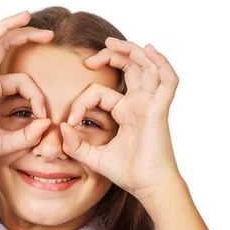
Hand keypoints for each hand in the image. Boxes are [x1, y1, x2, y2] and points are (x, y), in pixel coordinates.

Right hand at [0, 10, 53, 171]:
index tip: (44, 116)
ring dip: (6, 27)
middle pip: (3, 47)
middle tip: (48, 34)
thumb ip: (28, 135)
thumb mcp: (8, 142)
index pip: (22, 81)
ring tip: (26, 15)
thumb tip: (47, 124)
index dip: (37, 96)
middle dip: (25, 36)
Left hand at [59, 37, 181, 202]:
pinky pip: (168, 80)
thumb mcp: (95, 157)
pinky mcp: (159, 110)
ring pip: (148, 66)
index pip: (101, 92)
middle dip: (112, 55)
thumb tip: (61, 128)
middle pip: (131, 67)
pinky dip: (162, 63)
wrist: (148, 187)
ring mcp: (151, 105)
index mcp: (127, 112)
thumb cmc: (128, 173)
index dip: (81, 101)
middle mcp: (140, 104)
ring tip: (112, 42)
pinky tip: (150, 49)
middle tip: (91, 56)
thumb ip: (76, 145)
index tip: (68, 120)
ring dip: (132, 50)